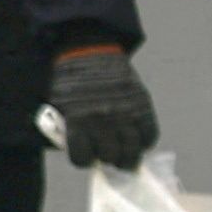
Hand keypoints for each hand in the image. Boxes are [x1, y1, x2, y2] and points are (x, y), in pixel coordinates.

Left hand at [47, 46, 156, 169]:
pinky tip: (139, 141)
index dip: (84, 160)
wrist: (90, 51)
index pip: (82, 158)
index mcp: (78, 120)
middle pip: (111, 157)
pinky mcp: (142, 105)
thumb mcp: (60, 105)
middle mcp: (102, 120)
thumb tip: (86, 152)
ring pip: (132, 151)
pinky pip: (150, 135)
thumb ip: (70, 130)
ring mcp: (125, 113)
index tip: (87, 156)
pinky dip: (146, 142)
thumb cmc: (72, 80)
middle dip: (108, 159)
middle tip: (110, 156)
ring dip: (129, 157)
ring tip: (126, 156)